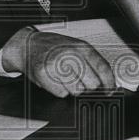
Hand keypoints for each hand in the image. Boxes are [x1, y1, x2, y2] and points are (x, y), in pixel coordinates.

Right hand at [1, 28, 115, 97]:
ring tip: (64, 76)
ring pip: (77, 91)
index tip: (111, 91)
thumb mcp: (76, 47)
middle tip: (78, 78)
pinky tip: (54, 79)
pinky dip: (59, 90)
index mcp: (82, 47)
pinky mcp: (44, 75)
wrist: (27, 45)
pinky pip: (61, 94)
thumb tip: (109, 83)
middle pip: (92, 84)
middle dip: (87, 85)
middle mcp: (70, 54)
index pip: (103, 68)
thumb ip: (92, 62)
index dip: (110, 83)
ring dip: (72, 88)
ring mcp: (56, 65)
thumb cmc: (53, 47)